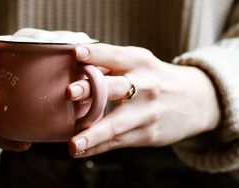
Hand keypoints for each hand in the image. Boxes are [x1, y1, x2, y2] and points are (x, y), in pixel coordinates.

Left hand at [67, 43, 220, 156]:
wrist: (195, 101)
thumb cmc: (156, 78)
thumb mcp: (141, 64)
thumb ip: (112, 66)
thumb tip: (76, 69)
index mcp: (141, 62)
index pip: (116, 56)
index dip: (96, 54)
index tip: (75, 54)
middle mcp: (146, 86)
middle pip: (117, 87)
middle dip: (92, 90)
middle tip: (70, 92)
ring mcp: (147, 113)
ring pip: (117, 124)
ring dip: (93, 135)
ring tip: (73, 144)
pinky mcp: (148, 134)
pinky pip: (118, 141)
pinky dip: (98, 147)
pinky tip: (80, 150)